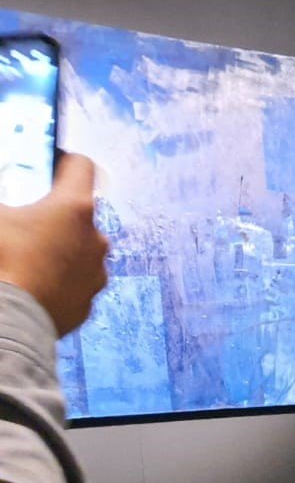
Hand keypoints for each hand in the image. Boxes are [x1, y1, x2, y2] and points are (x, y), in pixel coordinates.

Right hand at [0, 154, 109, 336]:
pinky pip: (76, 279)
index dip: (63, 161)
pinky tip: (34, 279)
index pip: (82, 167)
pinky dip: (59, 276)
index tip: (50, 164)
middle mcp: (96, 239)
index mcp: (74, 208)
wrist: (9, 322)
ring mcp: (96, 273)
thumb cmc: (0, 262)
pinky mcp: (89, 300)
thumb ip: (2, 199)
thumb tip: (5, 206)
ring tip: (28, 252)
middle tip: (27, 217)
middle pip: (79, 213)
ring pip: (80, 248)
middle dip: (55, 212)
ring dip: (59, 245)